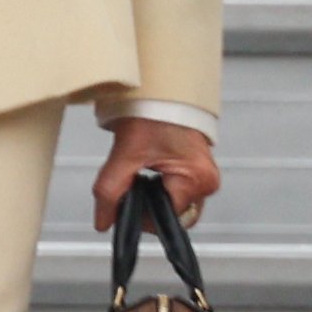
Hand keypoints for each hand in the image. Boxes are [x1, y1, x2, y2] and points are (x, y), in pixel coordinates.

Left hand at [92, 116, 219, 234]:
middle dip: (149, 207)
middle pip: (174, 216)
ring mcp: (205, 175)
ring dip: (155, 197)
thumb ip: (110, 191)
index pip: (167, 220)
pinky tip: (150, 171)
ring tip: (141, 174)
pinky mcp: (199, 169)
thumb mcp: (125, 154)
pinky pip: (179, 191)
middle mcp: (207, 181)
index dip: (141, 216)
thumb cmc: (150, 113)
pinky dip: (162, 187)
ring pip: (176, 205)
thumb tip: (104, 221)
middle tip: (133, 185)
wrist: (159, 90)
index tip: (126, 202)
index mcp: (197, 179)